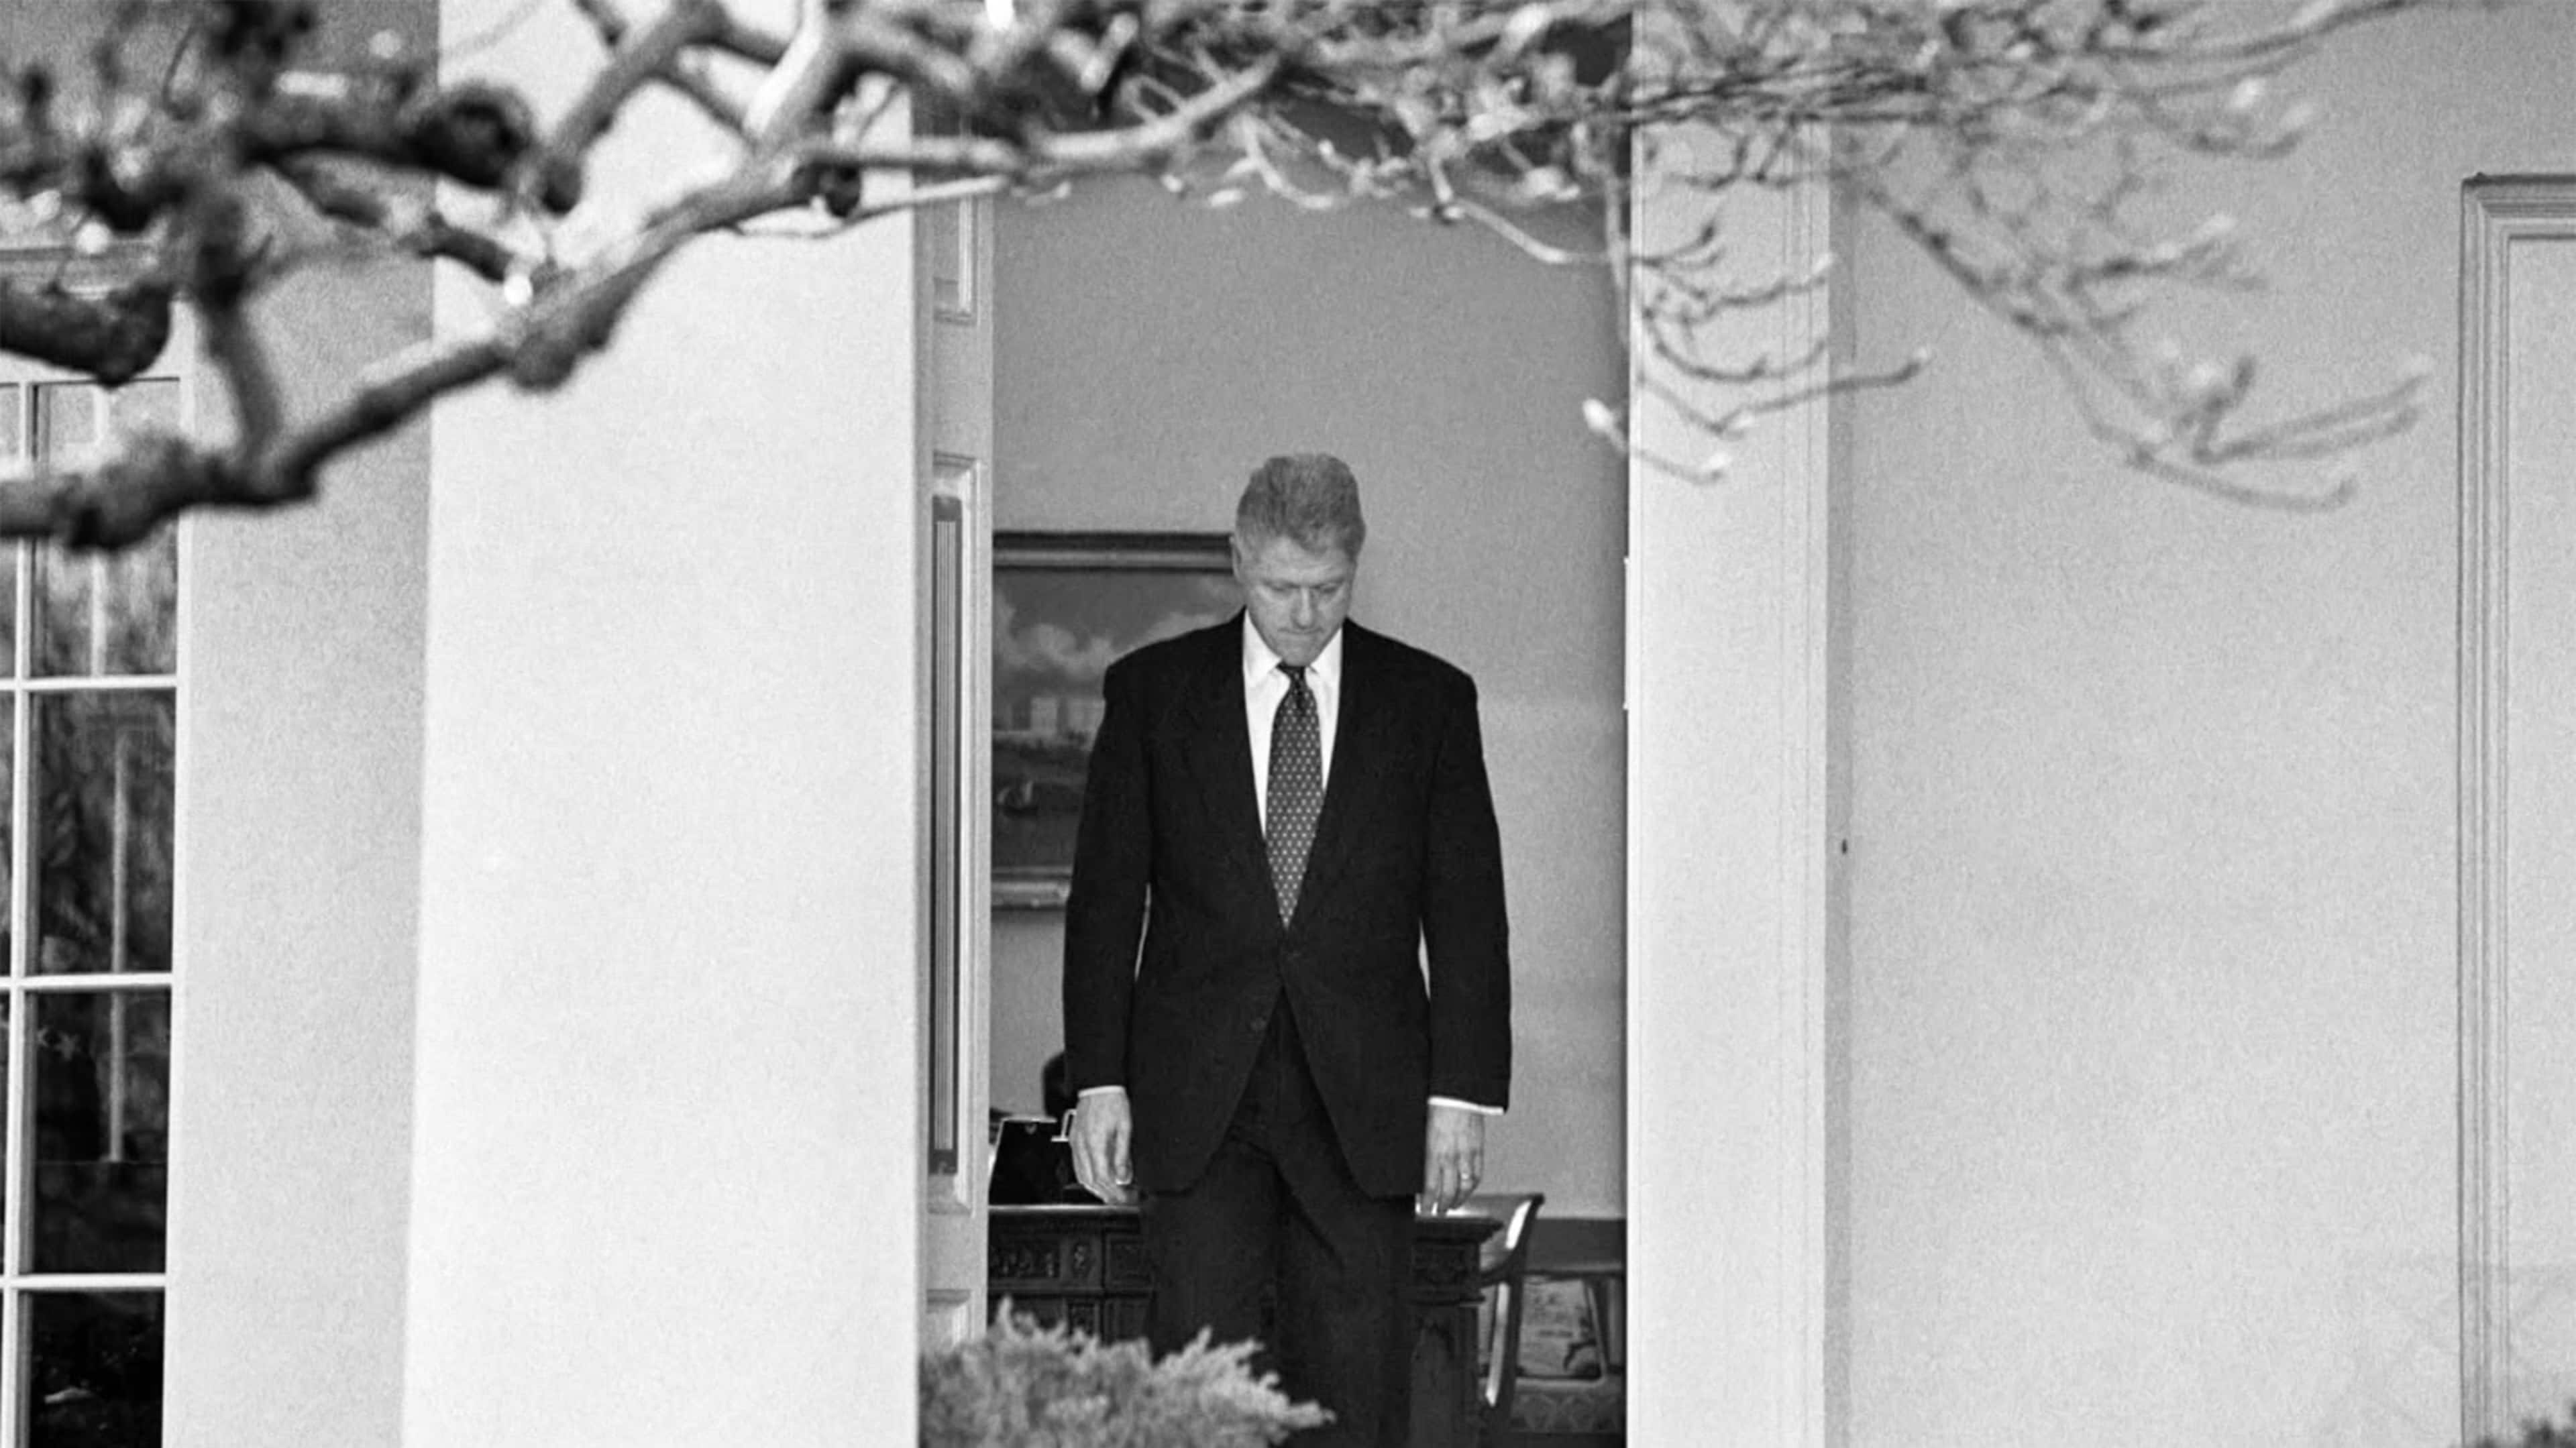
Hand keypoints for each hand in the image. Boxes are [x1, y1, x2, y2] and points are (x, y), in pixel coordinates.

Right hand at [1067, 1090, 1136, 1205]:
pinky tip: (1098, 1179)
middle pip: (1091, 1181)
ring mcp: (1076, 1143)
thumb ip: (1123, 1155)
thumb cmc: (1113, 1102)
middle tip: (1122, 1200)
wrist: (1099, 1085)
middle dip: (1106, 1195)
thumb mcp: (1125, 1128)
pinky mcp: (1074, 1139)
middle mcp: (1082, 1146)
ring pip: (1082, 1176)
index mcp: (1095, 1143)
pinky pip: (1078, 1165)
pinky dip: (1087, 1177)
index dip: (1115, 1193)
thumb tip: (1124, 1177)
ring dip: (1096, 1189)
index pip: (1103, 1178)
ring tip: (1111, 1194)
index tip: (1126, 1199)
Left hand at [1420, 1103, 1484, 1213]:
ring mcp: (1467, 1154)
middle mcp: (1451, 1157)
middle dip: (1443, 1205)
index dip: (1428, 1202)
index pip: (1431, 1186)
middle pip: (1448, 1191)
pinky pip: (1477, 1173)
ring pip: (1465, 1186)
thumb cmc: (1436, 1109)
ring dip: (1459, 1199)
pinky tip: (1468, 1189)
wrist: (1457, 1094)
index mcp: (1434, 1153)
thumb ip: (1425, 1154)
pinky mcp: (1478, 1149)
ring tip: (1453, 1205)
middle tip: (1438, 1211)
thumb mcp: (1424, 1134)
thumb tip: (1423, 1172)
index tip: (1424, 1210)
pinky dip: (1472, 1185)